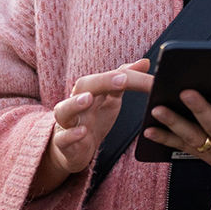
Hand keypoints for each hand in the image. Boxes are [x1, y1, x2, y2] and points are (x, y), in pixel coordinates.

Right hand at [32, 59, 153, 196]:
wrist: (75, 148)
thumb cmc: (94, 118)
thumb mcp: (111, 98)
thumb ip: (126, 80)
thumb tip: (145, 62)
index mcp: (90, 90)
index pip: (108, 77)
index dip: (128, 76)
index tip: (148, 77)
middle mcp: (76, 102)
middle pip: (84, 86)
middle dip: (102, 81)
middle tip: (122, 80)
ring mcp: (67, 123)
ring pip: (63, 110)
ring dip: (74, 103)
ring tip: (88, 99)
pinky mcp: (63, 143)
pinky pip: (62, 138)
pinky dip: (70, 135)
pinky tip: (82, 132)